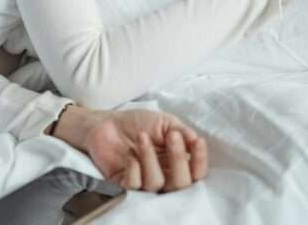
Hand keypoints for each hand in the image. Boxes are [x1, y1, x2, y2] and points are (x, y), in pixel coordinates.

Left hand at [50, 106, 207, 192]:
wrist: (107, 122)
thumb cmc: (138, 123)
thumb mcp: (165, 122)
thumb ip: (181, 131)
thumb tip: (195, 139)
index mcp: (176, 163)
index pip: (195, 173)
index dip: (200, 161)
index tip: (197, 141)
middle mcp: (163, 175)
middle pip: (180, 184)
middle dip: (178, 159)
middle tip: (171, 136)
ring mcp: (143, 181)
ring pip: (156, 184)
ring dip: (151, 158)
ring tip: (142, 137)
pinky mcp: (123, 182)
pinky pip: (134, 186)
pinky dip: (134, 169)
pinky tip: (130, 154)